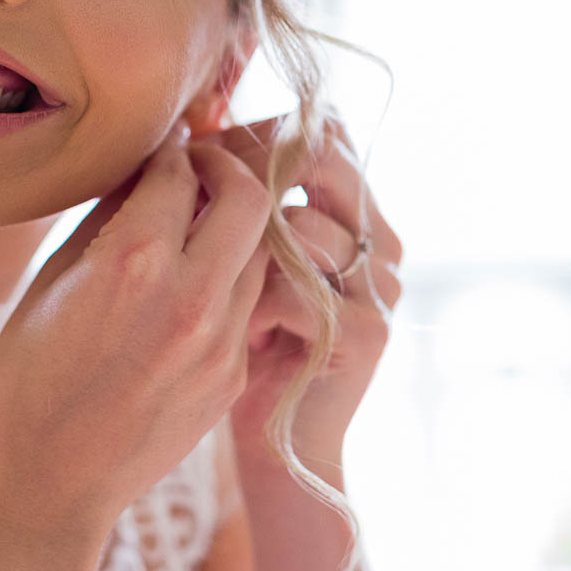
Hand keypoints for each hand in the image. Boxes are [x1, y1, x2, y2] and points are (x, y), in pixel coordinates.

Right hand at [0, 121, 275, 538]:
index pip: (180, 170)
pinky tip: (197, 287)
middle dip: (230, 167)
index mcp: (133, 263)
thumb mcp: (52, 281)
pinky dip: (233, 281)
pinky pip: (250, 305)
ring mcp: (221, 343)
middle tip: (204, 167)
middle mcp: (190, 298)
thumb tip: (146, 168)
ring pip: (263, 251)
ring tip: (205, 224)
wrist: (43, 486)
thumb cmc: (26, 378)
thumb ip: (110, 218)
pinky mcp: (233, 377)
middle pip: (252, 196)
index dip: (173, 148)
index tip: (168, 144)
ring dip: (240, 226)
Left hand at [199, 113, 404, 474]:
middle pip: (323, 155)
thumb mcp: (237, 258)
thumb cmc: (240, 344)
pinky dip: (250, 302)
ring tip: (208, 281)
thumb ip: (236, 197)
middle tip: (193, 193)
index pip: (321, 129)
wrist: (275, 445)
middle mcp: (380, 237)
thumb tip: (188, 126)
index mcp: (355, 208)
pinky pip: (295, 288)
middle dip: (249, 168)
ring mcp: (381, 285)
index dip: (255, 131)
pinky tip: (232, 330)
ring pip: (301, 222)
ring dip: (240, 245)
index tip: (194, 150)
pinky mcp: (367, 333)